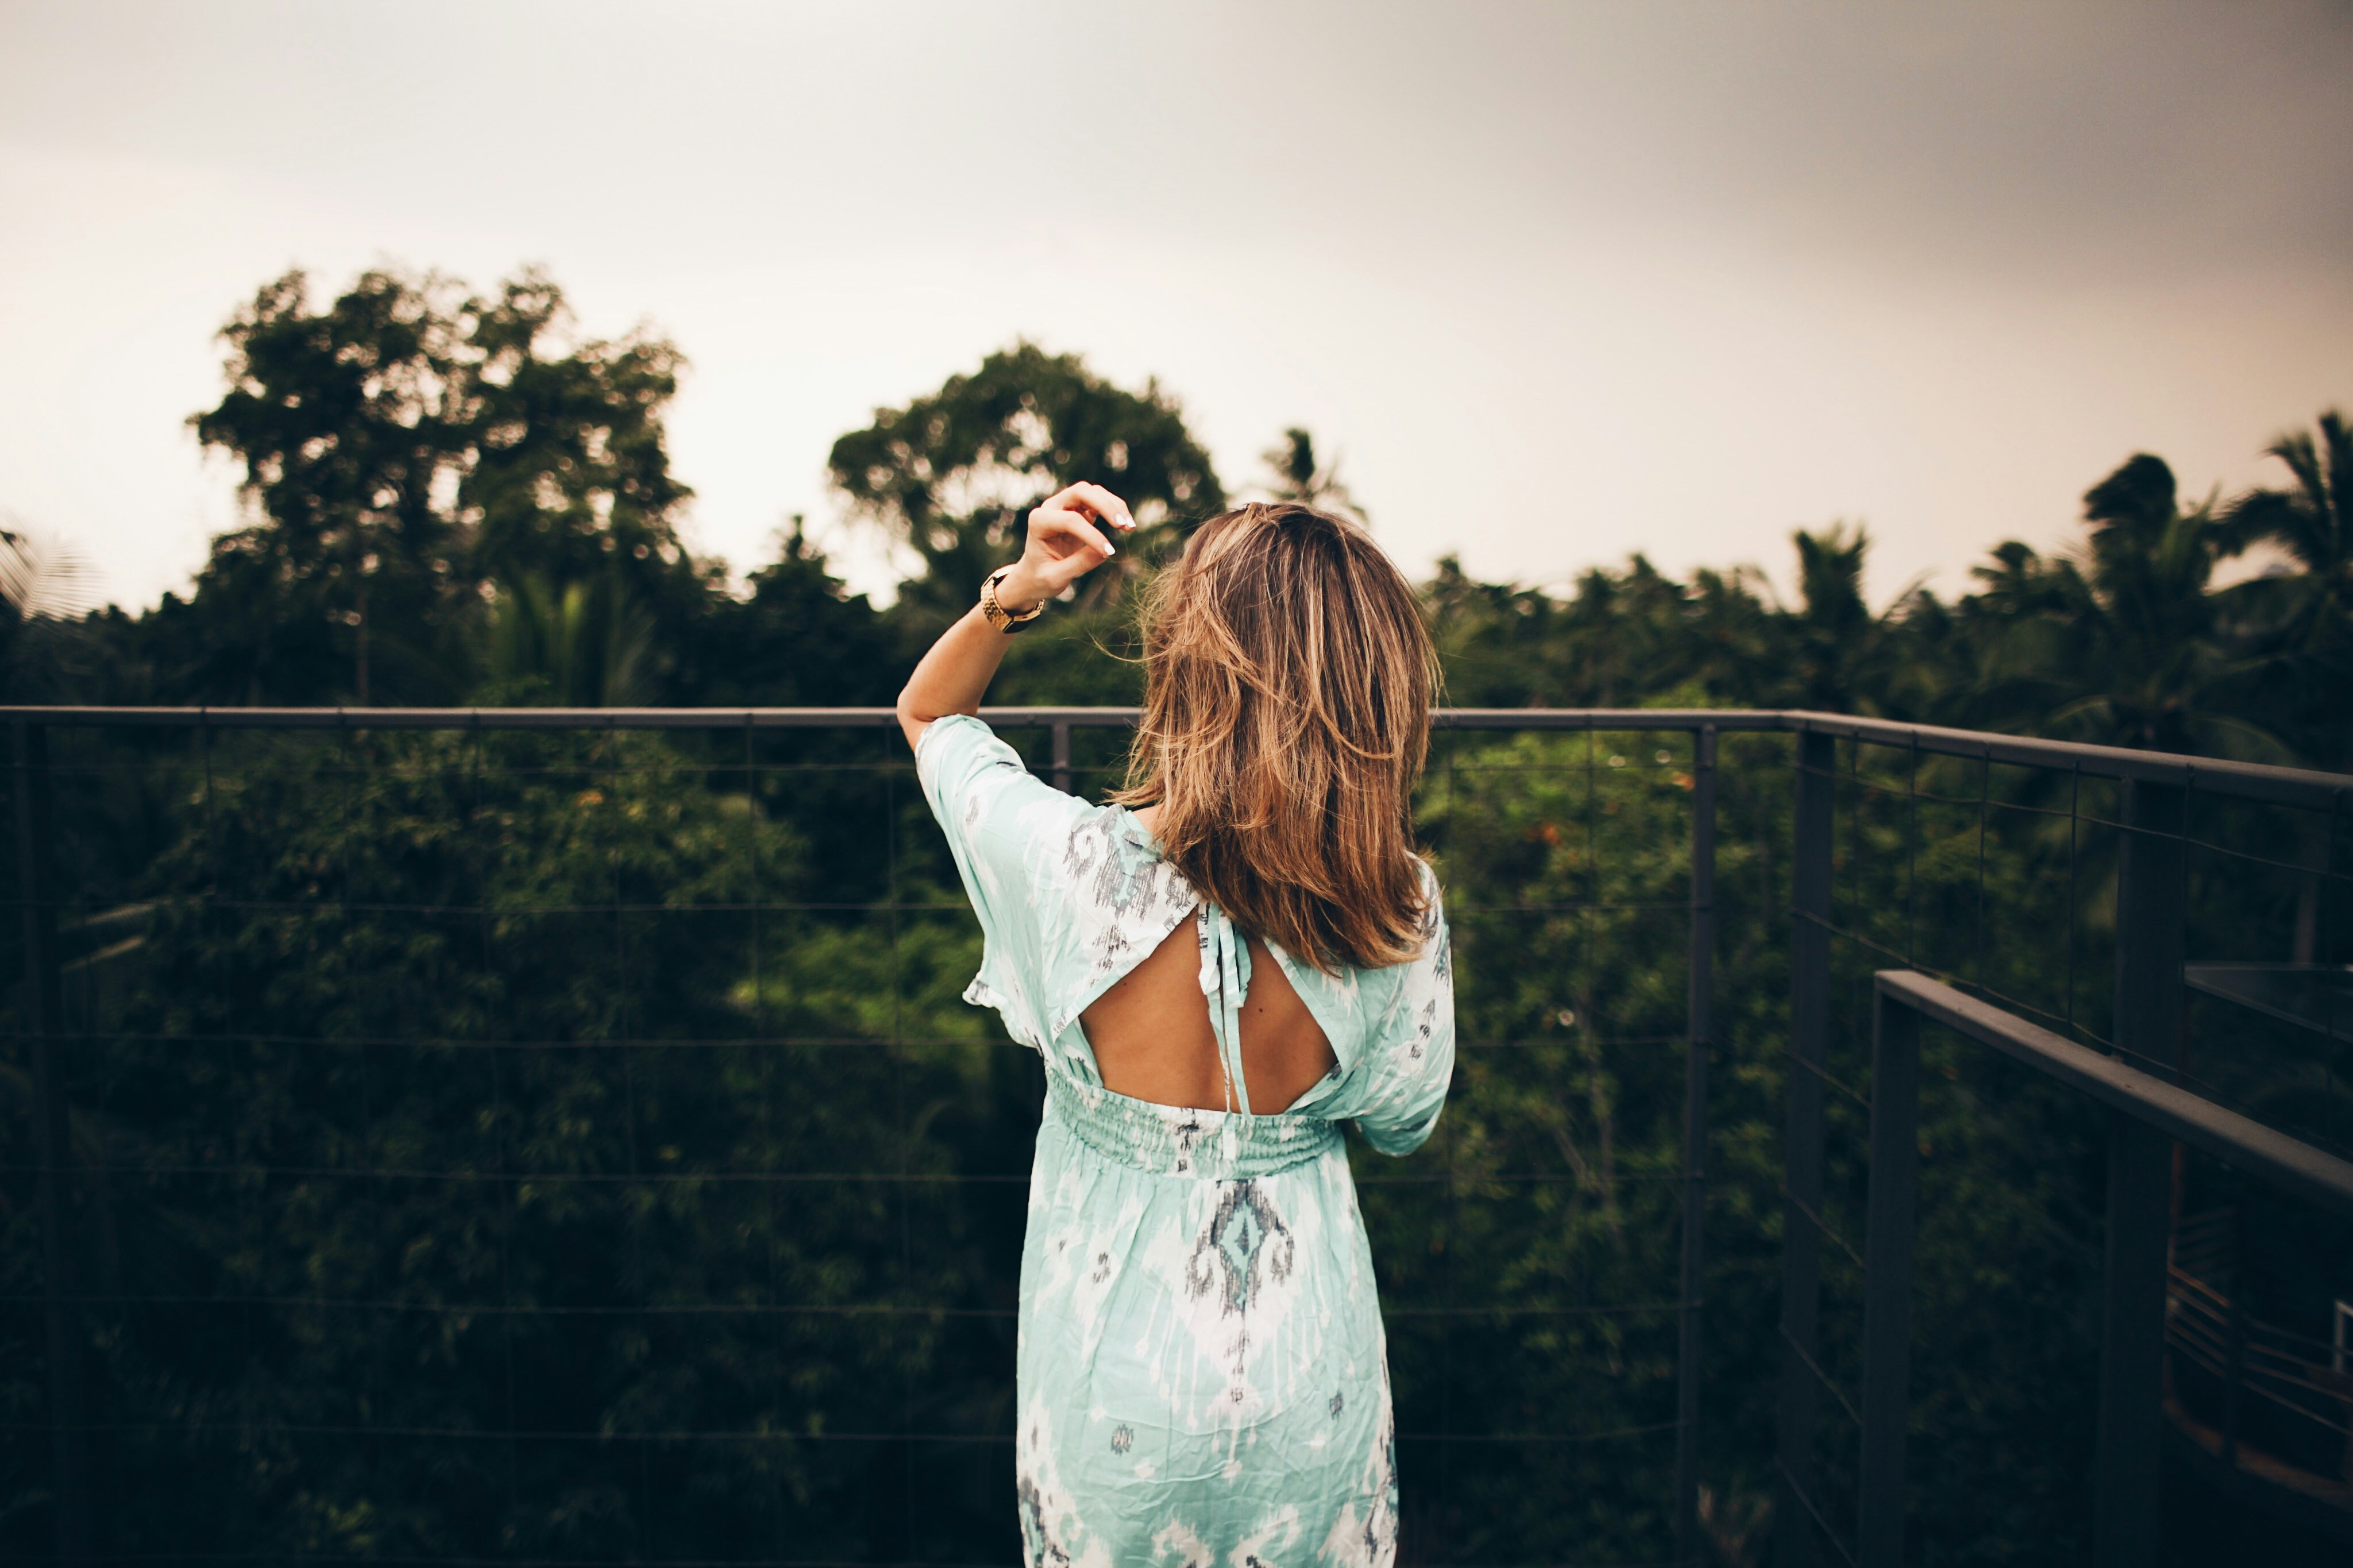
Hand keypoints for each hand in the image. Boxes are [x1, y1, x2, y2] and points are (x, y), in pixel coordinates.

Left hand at [996, 483, 1137, 610]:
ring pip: (1093, 492)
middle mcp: (1051, 507)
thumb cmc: (1041, 576)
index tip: (1109, 553)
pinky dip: (1114, 508)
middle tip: (1123, 525)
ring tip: (1130, 526)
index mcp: (1039, 521)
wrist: (1034, 573)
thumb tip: (1107, 552)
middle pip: (1081, 491)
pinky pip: (1099, 500)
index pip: (1069, 520)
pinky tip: (1126, 523)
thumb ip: (1079, 564)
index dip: (1092, 535)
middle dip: (1105, 505)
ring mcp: (1065, 505)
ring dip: (1114, 505)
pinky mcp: (1079, 509)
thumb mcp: (1056, 577)